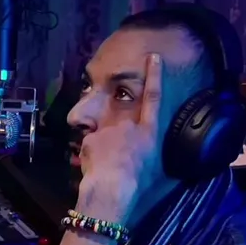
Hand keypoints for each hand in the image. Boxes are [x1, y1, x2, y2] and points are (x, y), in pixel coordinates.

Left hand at [77, 54, 165, 222]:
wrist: (113, 187)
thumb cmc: (138, 183)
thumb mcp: (155, 168)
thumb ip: (147, 152)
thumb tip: (142, 152)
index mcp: (149, 132)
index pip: (154, 98)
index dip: (154, 76)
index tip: (152, 57)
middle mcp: (129, 125)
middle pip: (123, 125)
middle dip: (118, 141)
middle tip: (118, 162)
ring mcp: (109, 130)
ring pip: (104, 138)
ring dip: (104, 151)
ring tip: (107, 170)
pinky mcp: (91, 138)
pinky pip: (90, 147)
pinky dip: (91, 157)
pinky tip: (94, 169)